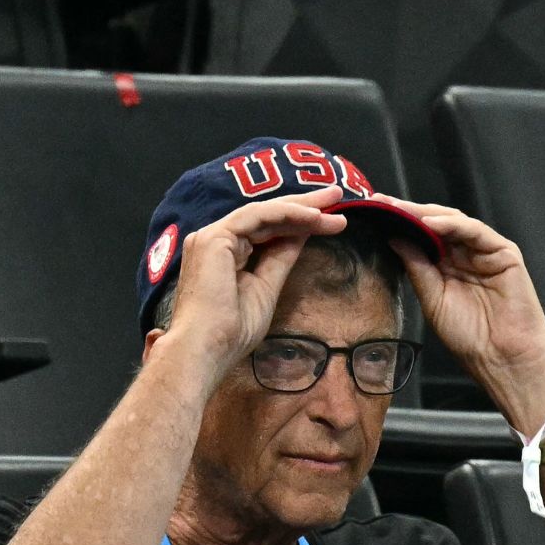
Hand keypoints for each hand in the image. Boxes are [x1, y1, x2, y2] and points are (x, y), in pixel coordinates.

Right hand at [166, 185, 346, 374]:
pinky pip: (258, 216)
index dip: (299, 221)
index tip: (332, 220)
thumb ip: (280, 259)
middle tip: (337, 195)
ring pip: (264, 212)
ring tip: (334, 206)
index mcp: (224, 253)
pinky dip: (287, 214)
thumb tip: (300, 237)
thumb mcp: (266, 288)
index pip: (267, 228)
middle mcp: (215, 240)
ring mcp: (212, 236)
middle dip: (304, 205)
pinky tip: (314, 217)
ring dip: (302, 208)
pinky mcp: (215, 237)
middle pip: (267, 214)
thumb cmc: (231, 332)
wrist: (207, 349)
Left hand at [379, 196, 544, 432]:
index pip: (420, 237)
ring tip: (401, 209)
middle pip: (435, 224)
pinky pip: (476, 231)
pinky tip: (431, 222)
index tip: (372, 213)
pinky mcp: (504, 253)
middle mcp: (465, 255)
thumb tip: (394, 237)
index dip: (398, 224)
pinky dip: (453, 224)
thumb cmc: (471, 336)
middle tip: (381, 202)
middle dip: (408, 212)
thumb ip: (417, 267)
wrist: (503, 358)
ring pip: (454, 223)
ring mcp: (485, 252)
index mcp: (447, 267)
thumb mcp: (432, 299)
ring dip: (426, 214)